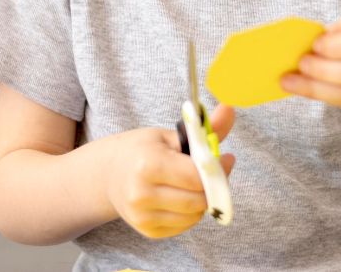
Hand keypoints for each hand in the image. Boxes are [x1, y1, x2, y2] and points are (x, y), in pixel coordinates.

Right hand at [103, 105, 235, 238]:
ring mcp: (143, 216)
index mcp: (148, 164)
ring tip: (191, 184)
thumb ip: (203, 128)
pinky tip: (180, 197)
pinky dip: (190, 213)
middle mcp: (142, 194)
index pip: (197, 177)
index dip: (217, 169)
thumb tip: (230, 109)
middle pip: (199, 200)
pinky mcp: (148, 232)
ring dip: (202, 201)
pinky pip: (184, 227)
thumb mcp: (169, 135)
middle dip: (212, 187)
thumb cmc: (141, 150)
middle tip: (212, 173)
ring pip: (195, 216)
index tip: (224, 160)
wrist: (109, 173)